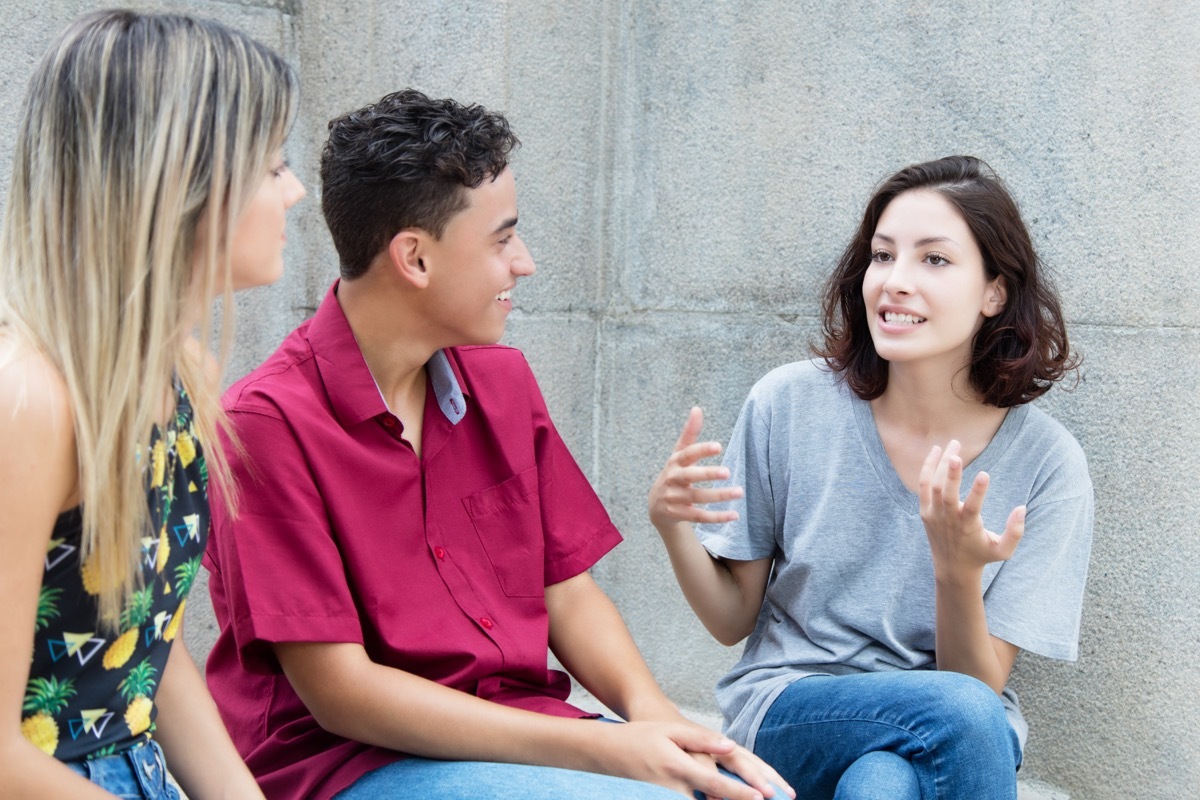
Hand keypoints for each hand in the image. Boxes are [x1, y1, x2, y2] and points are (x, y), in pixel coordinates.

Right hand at [594, 719, 789, 799]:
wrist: (610, 753)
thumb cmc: (642, 737)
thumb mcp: (671, 731)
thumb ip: (702, 739)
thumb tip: (730, 745)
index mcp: (678, 766)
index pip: (715, 782)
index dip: (740, 792)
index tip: (762, 796)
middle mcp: (675, 787)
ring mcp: (669, 798)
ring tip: (753, 799)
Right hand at [649, 407, 742, 531]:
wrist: (656, 505)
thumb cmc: (674, 474)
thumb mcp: (678, 454)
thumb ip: (689, 433)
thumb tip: (697, 408)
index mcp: (675, 463)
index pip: (687, 454)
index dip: (702, 450)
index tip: (719, 446)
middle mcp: (673, 480)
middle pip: (690, 477)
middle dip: (708, 474)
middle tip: (728, 472)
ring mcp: (674, 498)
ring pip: (698, 498)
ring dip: (719, 496)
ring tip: (740, 492)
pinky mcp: (679, 514)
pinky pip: (700, 517)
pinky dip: (717, 517)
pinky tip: (735, 515)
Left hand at [918, 440, 1024, 579]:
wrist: (952, 568)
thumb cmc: (981, 556)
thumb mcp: (1003, 551)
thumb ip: (1014, 533)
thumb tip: (1022, 508)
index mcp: (968, 527)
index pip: (972, 507)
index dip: (978, 491)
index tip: (984, 474)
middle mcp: (948, 519)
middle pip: (946, 493)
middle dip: (951, 473)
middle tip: (957, 452)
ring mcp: (933, 514)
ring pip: (934, 485)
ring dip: (941, 463)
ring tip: (954, 444)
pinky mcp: (925, 510)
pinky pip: (923, 486)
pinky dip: (927, 468)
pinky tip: (936, 451)